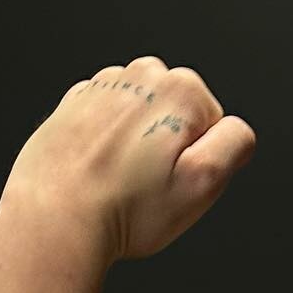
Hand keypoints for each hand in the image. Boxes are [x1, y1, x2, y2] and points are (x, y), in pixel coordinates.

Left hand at [0, 56, 256, 264]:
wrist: (54, 217)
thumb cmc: (126, 208)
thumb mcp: (204, 184)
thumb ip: (234, 145)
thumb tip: (238, 130)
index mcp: (181, 89)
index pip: (219, 128)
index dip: (204, 162)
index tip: (178, 182)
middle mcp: (142, 75)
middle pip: (181, 117)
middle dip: (172, 149)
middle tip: (151, 186)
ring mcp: (105, 86)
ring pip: (145, 119)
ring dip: (140, 147)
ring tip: (123, 182)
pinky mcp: (75, 104)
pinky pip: (109, 124)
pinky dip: (109, 146)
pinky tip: (100, 175)